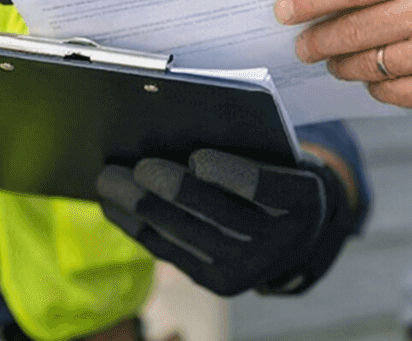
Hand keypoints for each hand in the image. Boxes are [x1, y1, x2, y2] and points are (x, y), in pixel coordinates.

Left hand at [95, 149, 357, 296]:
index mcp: (303, 199)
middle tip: (140, 166)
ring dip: (141, 207)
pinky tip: (114, 206)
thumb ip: (242, 145)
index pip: (265, 188)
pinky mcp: (218, 282)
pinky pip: (171, 252)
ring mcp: (247, 269)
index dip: (228, 174)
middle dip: (173, 190)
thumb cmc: (276, 173)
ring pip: (186, 234)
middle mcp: (279, 241)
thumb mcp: (277, 155)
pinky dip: (138, 227)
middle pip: (217, 215)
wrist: (294, 230)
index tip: (196, 155)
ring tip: (108, 180)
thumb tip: (174, 130)